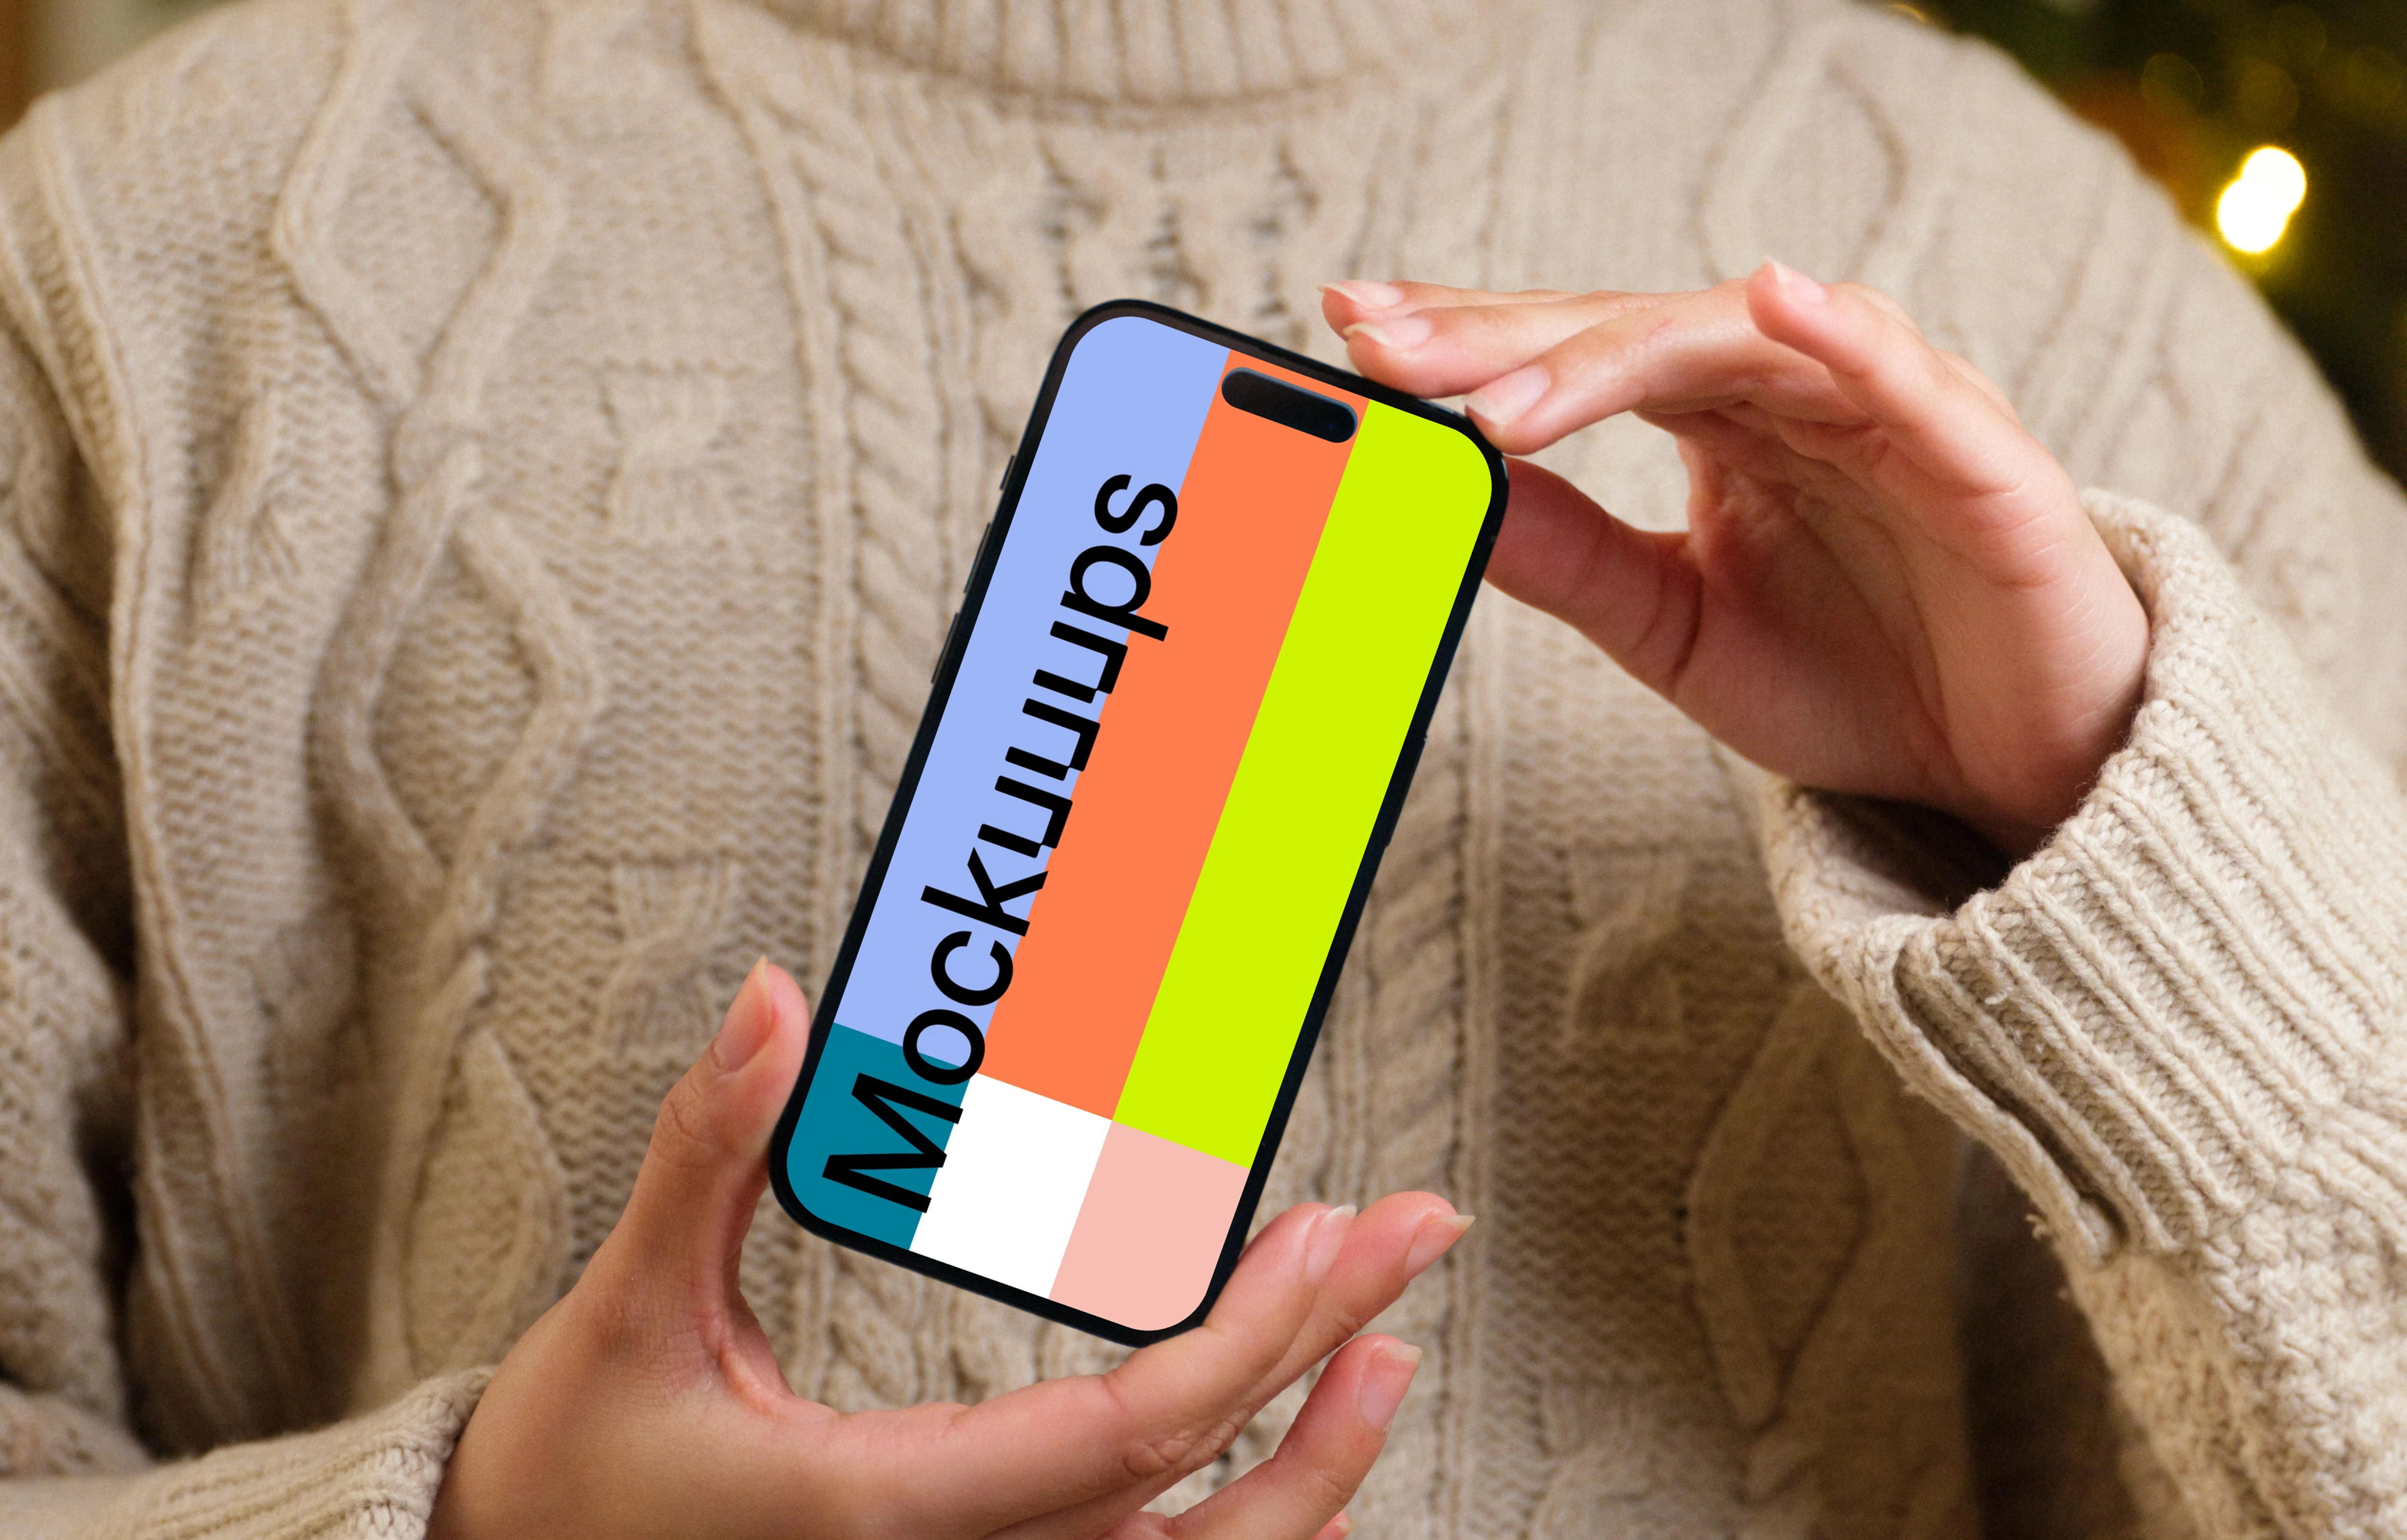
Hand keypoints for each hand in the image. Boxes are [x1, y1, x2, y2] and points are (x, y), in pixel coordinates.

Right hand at [428, 961, 1466, 1539]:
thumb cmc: (573, 1471)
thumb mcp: (631, 1307)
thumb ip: (711, 1150)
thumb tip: (774, 997)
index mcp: (888, 1510)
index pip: (1132, 1435)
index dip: (1258, 1338)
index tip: (1340, 1241)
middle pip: (1205, 1508)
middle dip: (1330, 1379)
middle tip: (1414, 1251)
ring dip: (1315, 1473)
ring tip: (1383, 1356)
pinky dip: (1241, 1532)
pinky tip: (1295, 1475)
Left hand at [1324, 264, 2148, 854]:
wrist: (2013, 759)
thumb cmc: (1857, 675)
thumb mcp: (1675, 628)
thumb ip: (1571, 558)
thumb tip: (1447, 496)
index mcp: (1718, 420)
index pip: (1575, 357)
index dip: (1470, 344)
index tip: (1355, 340)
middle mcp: (1790, 388)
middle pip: (1628, 330)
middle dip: (1500, 337)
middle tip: (1384, 345)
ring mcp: (1881, 406)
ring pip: (1734, 340)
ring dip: (1613, 354)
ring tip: (1503, 392)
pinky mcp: (1974, 450)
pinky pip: (1901, 374)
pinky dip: (1840, 332)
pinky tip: (1771, 296)